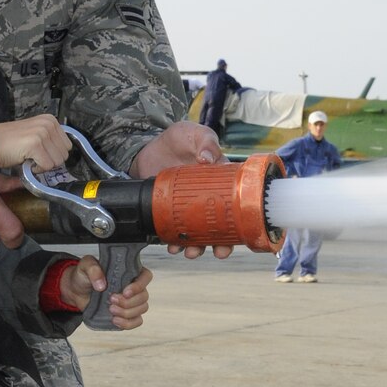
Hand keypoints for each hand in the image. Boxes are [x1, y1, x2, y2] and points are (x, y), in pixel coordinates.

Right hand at [0, 113, 71, 171]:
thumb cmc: (9, 142)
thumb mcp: (34, 134)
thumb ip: (50, 140)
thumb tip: (64, 155)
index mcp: (50, 120)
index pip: (67, 146)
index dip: (53, 154)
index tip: (40, 152)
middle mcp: (48, 123)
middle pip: (64, 155)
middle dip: (50, 160)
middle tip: (33, 156)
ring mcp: (42, 133)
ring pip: (57, 162)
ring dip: (42, 165)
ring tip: (28, 157)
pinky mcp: (35, 144)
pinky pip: (46, 166)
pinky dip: (36, 169)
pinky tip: (25, 161)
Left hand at [56, 260, 151, 329]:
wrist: (76, 290)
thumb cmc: (85, 275)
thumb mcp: (85, 266)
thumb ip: (93, 269)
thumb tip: (102, 285)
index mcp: (129, 271)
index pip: (146, 276)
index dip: (139, 286)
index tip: (125, 292)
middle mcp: (133, 286)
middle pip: (144, 296)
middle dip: (128, 302)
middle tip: (111, 300)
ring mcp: (131, 301)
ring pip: (142, 309)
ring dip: (127, 312)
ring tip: (110, 309)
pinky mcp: (126, 314)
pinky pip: (137, 321)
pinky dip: (128, 323)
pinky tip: (115, 320)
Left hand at [130, 119, 232, 259]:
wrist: (146, 148)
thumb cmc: (177, 139)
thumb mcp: (194, 133)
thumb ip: (204, 141)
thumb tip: (207, 158)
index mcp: (221, 182)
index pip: (236, 204)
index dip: (239, 223)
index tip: (237, 237)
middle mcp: (208, 198)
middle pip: (219, 226)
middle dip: (220, 243)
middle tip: (218, 251)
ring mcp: (189, 207)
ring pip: (198, 233)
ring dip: (197, 246)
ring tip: (191, 252)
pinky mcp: (170, 212)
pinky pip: (175, 231)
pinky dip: (174, 241)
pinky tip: (172, 246)